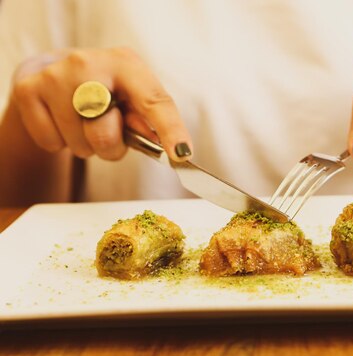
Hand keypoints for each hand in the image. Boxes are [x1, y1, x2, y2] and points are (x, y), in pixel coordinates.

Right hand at [10, 47, 191, 160]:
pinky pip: (52, 144)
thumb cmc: (106, 92)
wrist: (56, 73)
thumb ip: (149, 121)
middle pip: (106, 132)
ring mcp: (55, 76)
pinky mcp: (29, 90)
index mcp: (127, 63)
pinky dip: (60, 143)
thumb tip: (168, 146)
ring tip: (84, 122)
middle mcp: (89, 64)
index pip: (154, 101)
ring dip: (86, 145)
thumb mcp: (133, 98)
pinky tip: (63, 121)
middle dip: (111, 146)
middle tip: (108, 131)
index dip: (170, 129)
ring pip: (79, 144)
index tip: (182, 153)